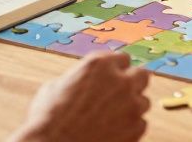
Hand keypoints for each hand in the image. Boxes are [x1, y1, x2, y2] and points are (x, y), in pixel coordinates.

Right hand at [11, 53, 149, 141]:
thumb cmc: (48, 119)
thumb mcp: (56, 86)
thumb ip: (79, 78)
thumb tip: (84, 81)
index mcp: (99, 64)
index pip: (123, 59)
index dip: (116, 70)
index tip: (113, 79)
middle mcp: (120, 80)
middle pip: (142, 75)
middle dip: (133, 84)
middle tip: (121, 95)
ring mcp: (132, 104)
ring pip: (143, 101)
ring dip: (131, 108)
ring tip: (111, 119)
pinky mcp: (137, 128)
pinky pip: (141, 123)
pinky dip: (130, 128)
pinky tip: (112, 133)